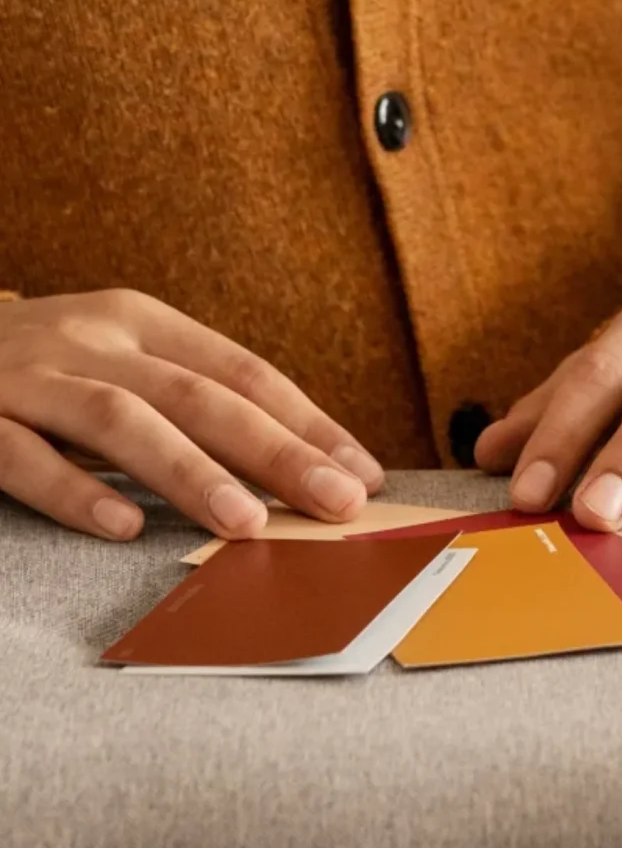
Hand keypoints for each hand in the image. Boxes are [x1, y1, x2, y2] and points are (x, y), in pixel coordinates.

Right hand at [0, 290, 385, 540]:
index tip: (361, 472)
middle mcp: (92, 340)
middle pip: (199, 395)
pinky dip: (75, 490)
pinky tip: (121, 526)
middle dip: (276, 451)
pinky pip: (25, 455)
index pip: (241, 370)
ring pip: (121, 420)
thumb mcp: (111, 361)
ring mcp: (30, 378)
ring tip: (246, 521)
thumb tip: (287, 461)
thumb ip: (181, 401)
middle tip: (336, 503)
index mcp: (138, 321)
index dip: (306, 420)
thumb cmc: (35, 368)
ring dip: (189, 471)